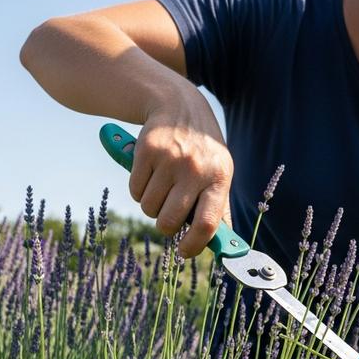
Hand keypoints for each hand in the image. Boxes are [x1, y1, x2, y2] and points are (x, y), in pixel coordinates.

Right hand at [132, 91, 233, 257]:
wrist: (179, 106)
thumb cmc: (202, 150)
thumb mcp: (219, 172)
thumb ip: (219, 207)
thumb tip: (224, 245)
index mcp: (218, 178)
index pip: (207, 224)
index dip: (194, 245)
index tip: (185, 252)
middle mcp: (195, 169)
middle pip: (170, 220)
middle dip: (166, 226)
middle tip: (168, 218)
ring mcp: (169, 159)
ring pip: (149, 207)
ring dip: (151, 206)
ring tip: (162, 189)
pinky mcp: (146, 151)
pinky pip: (135, 191)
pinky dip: (138, 190)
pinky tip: (150, 175)